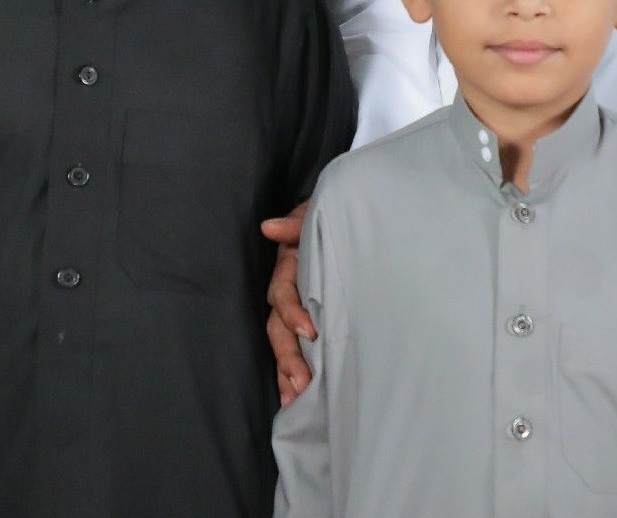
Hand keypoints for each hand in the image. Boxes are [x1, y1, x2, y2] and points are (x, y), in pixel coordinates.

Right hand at [261, 205, 312, 405]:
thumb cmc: (328, 218)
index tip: (310, 332)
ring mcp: (296, 307)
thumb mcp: (315, 215)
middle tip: (300, 383)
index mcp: (289, 265)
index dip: (292, 313)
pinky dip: (292, 373)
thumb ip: (295, 224)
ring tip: (295, 400)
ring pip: (283, 342)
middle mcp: (288, 290)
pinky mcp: (308, 321)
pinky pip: (295, 348)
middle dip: (287, 356)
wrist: (347, 220)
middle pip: (278, 327)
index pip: (283, 293)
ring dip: (286, 371)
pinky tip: (297, 400)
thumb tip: (269, 227)